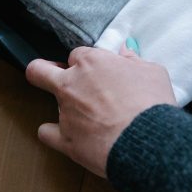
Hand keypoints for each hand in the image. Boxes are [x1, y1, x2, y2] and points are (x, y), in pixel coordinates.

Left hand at [25, 46, 176, 176]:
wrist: (148, 140)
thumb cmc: (151, 103)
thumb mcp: (152, 72)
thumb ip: (134, 59)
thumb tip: (126, 50)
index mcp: (91, 62)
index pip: (77, 55)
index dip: (86, 63)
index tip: (95, 71)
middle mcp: (72, 83)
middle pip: (40, 70)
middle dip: (43, 71)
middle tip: (54, 76)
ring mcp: (65, 112)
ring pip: (50, 104)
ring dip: (65, 108)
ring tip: (86, 119)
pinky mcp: (65, 139)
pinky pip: (46, 133)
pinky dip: (53, 134)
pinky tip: (64, 135)